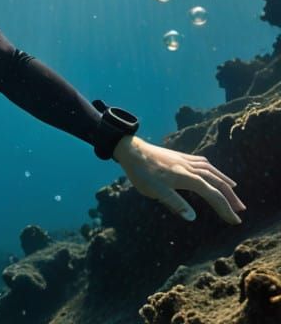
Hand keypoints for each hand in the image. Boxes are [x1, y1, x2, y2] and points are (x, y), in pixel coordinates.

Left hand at [112, 135, 245, 224]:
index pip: (212, 194)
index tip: (234, 220)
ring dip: (224, 181)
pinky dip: (212, 169)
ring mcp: (185, 160)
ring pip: (211, 170)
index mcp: (186, 177)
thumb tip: (192, 217)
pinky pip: (202, 162)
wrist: (130, 150)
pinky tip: (212, 172)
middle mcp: (189, 167)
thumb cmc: (141, 172)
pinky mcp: (179, 156)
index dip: (225, 208)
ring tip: (234, 189)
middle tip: (241, 209)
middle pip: (216, 181)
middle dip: (230, 196)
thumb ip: (174, 203)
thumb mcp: (155, 191)